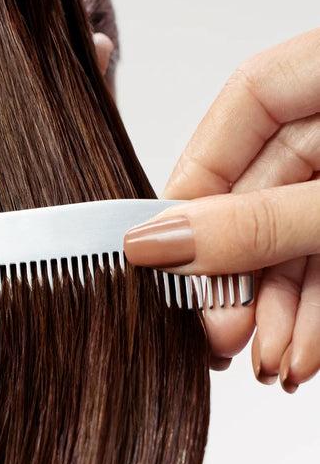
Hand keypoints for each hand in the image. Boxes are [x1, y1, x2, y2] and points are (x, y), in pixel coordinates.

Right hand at [123, 28, 319, 391]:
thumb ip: (261, 225)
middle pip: (268, 188)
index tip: (161, 249)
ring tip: (268, 360)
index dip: (195, 179)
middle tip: (217, 331)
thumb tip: (160, 244)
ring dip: (281, 308)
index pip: (244, 103)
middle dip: (243, 272)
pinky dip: (318, 308)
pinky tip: (303, 352)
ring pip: (302, 234)